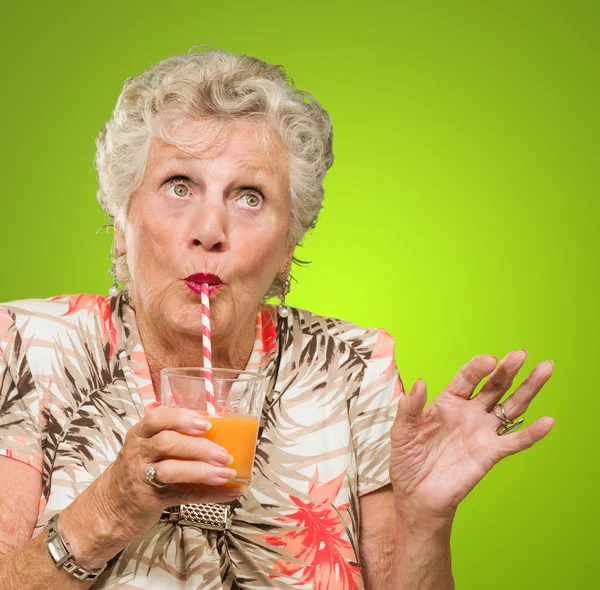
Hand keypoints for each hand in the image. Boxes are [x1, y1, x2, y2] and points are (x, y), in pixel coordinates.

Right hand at [59, 407, 240, 566]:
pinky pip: (182, 495)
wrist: (107, 508)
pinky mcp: (149, 500)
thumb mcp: (146, 447)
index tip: (206, 424)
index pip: (157, 418)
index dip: (182, 418)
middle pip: (167, 443)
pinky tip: (228, 491)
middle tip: (224, 454)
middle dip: (199, 447)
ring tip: (226, 472)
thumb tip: (221, 431)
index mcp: (140, 434)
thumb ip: (173, 437)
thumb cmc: (137, 470)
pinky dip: (209, 494)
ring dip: (203, 471)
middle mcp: (139, 452)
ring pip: (172, 470)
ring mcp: (142, 477)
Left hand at [389, 351, 554, 520]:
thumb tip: (420, 382)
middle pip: (494, 386)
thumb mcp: (402, 432)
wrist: (416, 496)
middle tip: (520, 354)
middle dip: (507, 370)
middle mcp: (469, 413)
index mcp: (447, 402)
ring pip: (510, 406)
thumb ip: (410, 408)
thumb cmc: (407, 461)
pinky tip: (548, 421)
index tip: (489, 360)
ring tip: (545, 369)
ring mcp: (482, 432)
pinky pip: (515, 441)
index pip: (467, 378)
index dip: (477, 368)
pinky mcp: (491, 454)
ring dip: (528, 389)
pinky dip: (532, 433)